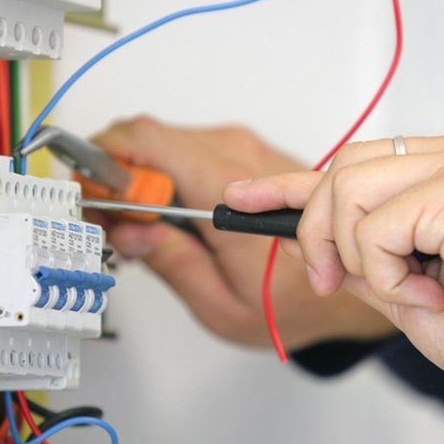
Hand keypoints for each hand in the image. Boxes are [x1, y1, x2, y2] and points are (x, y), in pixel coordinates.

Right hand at [89, 116, 394, 349]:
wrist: (354, 280)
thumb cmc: (298, 301)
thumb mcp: (222, 305)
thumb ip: (170, 263)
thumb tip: (130, 229)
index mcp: (226, 191)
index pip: (145, 141)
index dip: (103, 162)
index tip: (89, 196)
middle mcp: (238, 156)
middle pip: (149, 138)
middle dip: (117, 175)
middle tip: (110, 221)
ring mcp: (246, 150)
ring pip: (168, 143)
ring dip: (143, 178)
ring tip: (142, 227)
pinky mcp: (250, 155)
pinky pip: (192, 152)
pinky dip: (169, 177)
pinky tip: (171, 217)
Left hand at [223, 127, 443, 380]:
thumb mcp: (409, 287)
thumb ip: (365, 255)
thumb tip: (313, 243)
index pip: (358, 162)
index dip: (293, 183)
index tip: (245, 196)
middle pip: (344, 167)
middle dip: (318, 229)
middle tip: (334, 281)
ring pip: (349, 189)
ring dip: (359, 256)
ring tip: (406, 291)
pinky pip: (375, 226)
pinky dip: (386, 273)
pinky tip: (428, 293)